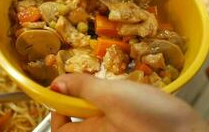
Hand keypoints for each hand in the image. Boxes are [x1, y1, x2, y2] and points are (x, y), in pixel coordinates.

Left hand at [50, 73, 208, 131]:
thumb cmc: (152, 118)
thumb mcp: (113, 96)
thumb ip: (83, 88)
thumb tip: (55, 85)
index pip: (60, 128)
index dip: (57, 108)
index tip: (63, 89)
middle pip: (78, 122)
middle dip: (81, 100)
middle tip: (92, 82)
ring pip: (98, 118)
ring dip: (100, 100)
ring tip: (114, 86)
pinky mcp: (133, 129)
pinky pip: (115, 119)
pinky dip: (116, 105)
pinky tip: (130, 95)